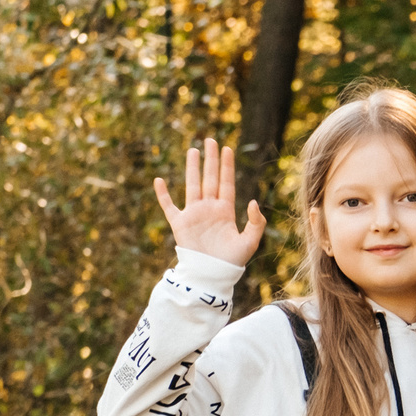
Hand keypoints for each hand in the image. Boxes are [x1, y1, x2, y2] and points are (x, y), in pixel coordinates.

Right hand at [153, 137, 266, 266]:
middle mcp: (209, 209)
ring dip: (192, 169)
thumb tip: (253, 201)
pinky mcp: (180, 224)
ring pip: (192, 185)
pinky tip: (159, 180)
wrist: (212, 276)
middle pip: (210, 178)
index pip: (226, 183)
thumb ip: (256, 222)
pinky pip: (169, 206)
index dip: (227, 166)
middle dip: (210, 160)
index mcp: (225, 211)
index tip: (227, 149)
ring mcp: (194, 214)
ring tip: (193, 150)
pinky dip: (163, 194)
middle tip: (210, 140)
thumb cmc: (232, 261)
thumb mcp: (250, 242)